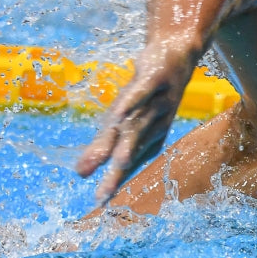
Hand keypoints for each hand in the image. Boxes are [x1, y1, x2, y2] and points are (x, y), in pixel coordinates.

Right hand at [76, 49, 193, 203]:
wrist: (177, 54)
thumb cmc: (150, 93)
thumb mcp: (126, 119)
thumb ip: (105, 144)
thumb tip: (79, 172)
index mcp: (145, 135)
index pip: (128, 162)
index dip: (114, 181)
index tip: (99, 203)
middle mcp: (150, 123)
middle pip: (131, 150)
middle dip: (119, 173)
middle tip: (104, 195)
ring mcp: (154, 101)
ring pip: (137, 126)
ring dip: (127, 144)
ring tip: (116, 164)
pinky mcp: (153, 78)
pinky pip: (141, 92)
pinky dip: (131, 103)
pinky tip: (118, 114)